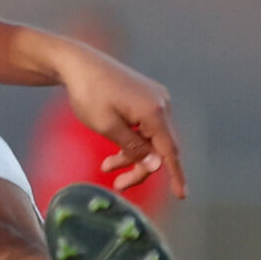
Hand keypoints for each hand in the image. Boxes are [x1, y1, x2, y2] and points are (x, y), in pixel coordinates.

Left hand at [53, 42, 185, 196]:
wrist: (78, 64)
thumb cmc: (89, 94)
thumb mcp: (107, 127)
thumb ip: (134, 148)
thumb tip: (156, 165)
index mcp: (154, 111)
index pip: (170, 151)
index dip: (176, 175)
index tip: (182, 195)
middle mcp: (161, 104)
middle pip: (160, 147)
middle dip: (140, 168)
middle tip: (118, 185)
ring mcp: (155, 99)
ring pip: (151, 139)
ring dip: (132, 156)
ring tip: (106, 167)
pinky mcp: (145, 97)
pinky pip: (145, 127)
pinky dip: (131, 141)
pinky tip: (114, 148)